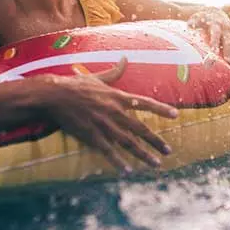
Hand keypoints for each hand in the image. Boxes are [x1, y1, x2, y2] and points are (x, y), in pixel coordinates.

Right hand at [29, 58, 177, 172]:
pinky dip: (119, 162)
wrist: (54, 95)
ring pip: (128, 143)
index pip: (146, 103)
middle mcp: (115, 112)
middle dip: (156, 141)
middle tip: (169, 151)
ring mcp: (104, 125)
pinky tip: (128, 171)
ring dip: (143, 154)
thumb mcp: (98, 77)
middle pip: (141, 128)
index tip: (176, 115)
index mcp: (118, 97)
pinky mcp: (92, 136)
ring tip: (156, 164)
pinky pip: (108, 151)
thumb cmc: (75, 85)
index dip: (161, 109)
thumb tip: (125, 58)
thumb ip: (115, 71)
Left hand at [187, 8, 229, 71]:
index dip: (215, 43)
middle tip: (229, 64)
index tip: (214, 52)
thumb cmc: (201, 19)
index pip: (216, 34)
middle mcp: (226, 28)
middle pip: (228, 42)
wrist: (215, 13)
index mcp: (216, 23)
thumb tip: (183, 21)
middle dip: (229, 53)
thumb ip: (190, 22)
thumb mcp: (195, 19)